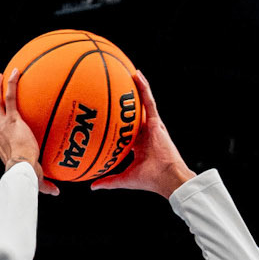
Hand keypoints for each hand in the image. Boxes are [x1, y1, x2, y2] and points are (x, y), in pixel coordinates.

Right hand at [0, 69, 57, 193]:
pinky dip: (11, 83)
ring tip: (0, 76)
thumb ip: (45, 184)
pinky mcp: (13, 119)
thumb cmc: (26, 177)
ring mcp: (5, 125)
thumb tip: (56, 192)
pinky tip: (15, 71)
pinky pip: (10, 97)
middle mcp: (0, 134)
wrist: (21, 169)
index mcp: (3, 145)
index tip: (0, 117)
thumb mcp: (35, 179)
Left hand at [91, 72, 193, 197]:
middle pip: (134, 114)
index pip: (128, 131)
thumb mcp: (125, 179)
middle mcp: (145, 133)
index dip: (120, 123)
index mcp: (139, 145)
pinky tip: (137, 75)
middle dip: (127, 103)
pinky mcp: (156, 121)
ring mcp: (151, 126)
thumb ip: (109, 180)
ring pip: (142, 103)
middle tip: (116, 90)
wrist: (166, 177)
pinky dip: (144, 88)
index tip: (109, 116)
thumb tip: (92, 186)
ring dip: (136, 88)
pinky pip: (148, 101)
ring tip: (128, 74)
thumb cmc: (149, 180)